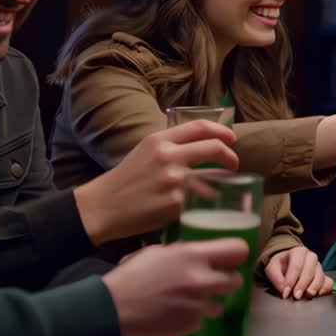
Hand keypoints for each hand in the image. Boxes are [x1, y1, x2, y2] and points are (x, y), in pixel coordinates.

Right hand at [74, 121, 238, 245]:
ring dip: (221, 185)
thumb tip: (202, 144)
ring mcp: (173, 180)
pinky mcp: (175, 204)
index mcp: (159, 140)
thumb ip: (171, 146)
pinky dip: (205, 204)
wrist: (102, 207)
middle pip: (214, 149)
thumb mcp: (144, 152)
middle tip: (234, 165)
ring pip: (213, 179)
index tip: (232, 140)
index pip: (200, 127)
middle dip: (230, 157)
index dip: (222, 132)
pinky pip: (201, 201)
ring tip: (219, 190)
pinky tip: (203, 207)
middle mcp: (168, 156)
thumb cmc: (125, 180)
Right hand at [103, 238, 247, 335]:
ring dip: (210, 302)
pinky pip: (202, 320)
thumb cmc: (131, 275)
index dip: (236, 254)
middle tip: (213, 282)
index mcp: (193, 256)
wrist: (111, 308)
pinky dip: (193, 317)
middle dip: (227, 281)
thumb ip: (186, 252)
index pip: (237, 250)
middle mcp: (201, 280)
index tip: (231, 258)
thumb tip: (202, 254)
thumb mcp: (159, 252)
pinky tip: (176, 313)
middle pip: (236, 280)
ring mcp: (198, 305)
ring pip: (221, 304)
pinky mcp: (191, 325)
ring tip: (190, 300)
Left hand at [265, 246, 332, 299]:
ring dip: (314, 287)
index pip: (296, 266)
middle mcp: (311, 257)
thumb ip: (276, 278)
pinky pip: (329, 282)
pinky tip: (318, 294)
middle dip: (303, 285)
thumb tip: (284, 289)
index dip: (291, 281)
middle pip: (310, 271)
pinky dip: (325, 288)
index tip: (285, 293)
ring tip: (307, 295)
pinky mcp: (324, 275)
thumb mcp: (272, 268)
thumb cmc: (280, 265)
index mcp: (298, 252)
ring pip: (320, 276)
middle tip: (296, 296)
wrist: (287, 263)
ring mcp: (318, 266)